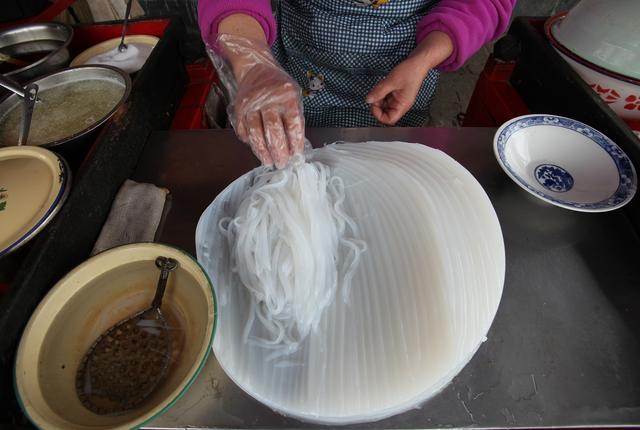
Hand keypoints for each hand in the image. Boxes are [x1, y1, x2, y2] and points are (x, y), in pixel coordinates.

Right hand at [212, 33, 304, 167]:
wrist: (256, 68)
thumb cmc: (280, 87)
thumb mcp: (294, 96)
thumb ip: (295, 118)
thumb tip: (295, 147)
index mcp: (287, 96)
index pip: (293, 123)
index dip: (295, 142)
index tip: (297, 156)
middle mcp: (269, 99)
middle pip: (273, 130)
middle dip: (278, 150)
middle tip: (282, 164)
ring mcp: (252, 104)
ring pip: (255, 132)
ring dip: (262, 150)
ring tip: (268, 162)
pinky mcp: (239, 108)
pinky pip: (243, 129)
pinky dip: (249, 141)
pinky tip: (256, 149)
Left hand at [366, 57, 425, 125]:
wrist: (418, 62)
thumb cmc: (410, 71)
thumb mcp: (391, 81)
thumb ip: (379, 92)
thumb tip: (368, 100)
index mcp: (402, 105)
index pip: (389, 120)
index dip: (378, 115)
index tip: (373, 104)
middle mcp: (401, 105)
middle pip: (385, 112)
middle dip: (377, 104)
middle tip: (375, 93)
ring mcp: (398, 99)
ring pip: (383, 104)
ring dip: (379, 97)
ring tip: (381, 85)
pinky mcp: (396, 94)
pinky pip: (385, 97)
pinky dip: (381, 92)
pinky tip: (384, 84)